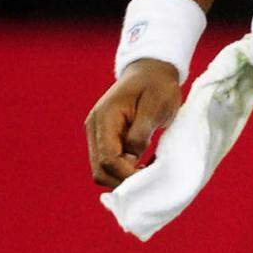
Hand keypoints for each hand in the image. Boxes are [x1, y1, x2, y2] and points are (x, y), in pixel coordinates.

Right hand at [85, 59, 182, 188]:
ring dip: (123, 177)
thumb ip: (141, 132)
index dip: (127, 174)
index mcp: (105, 117)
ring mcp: (98, 134)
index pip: (108, 158)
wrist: (151, 71)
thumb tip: (132, 158)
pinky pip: (109, 162)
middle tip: (149, 181)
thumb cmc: (157, 86)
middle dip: (123, 180)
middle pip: (100, 169)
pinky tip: (143, 166)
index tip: (149, 178)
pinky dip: (123, 170)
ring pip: (102, 169)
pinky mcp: (105, 138)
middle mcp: (95, 128)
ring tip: (147, 174)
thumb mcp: (156, 106)